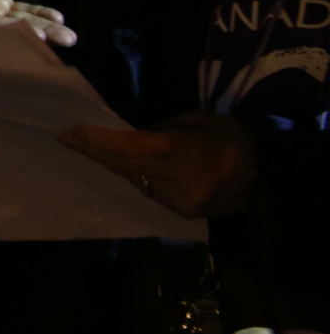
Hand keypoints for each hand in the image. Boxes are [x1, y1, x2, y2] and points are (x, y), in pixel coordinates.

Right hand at [0, 0, 75, 47]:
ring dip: (45, 30)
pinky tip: (58, 18)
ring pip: (21, 24)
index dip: (1, 31)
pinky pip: (22, 13)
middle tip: (56, 41)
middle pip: (7, 32)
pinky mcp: (0, 11)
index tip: (26, 34)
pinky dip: (39, 14)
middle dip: (32, 36)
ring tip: (69, 38)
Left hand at [58, 112, 257, 217]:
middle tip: (66, 139)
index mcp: (182, 152)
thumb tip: (129, 137)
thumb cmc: (231, 137)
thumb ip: (161, 130)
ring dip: (110, 164)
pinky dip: (132, 176)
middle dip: (93, 151)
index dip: (95, 141)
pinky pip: (148, 191)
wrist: (267, 176)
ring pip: (133, 180)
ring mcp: (180, 201)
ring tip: (86, 147)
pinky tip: (117, 164)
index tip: (67, 133)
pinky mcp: (184, 212)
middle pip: (123, 165)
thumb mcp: (197, 121)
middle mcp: (178, 181)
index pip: (127, 147)